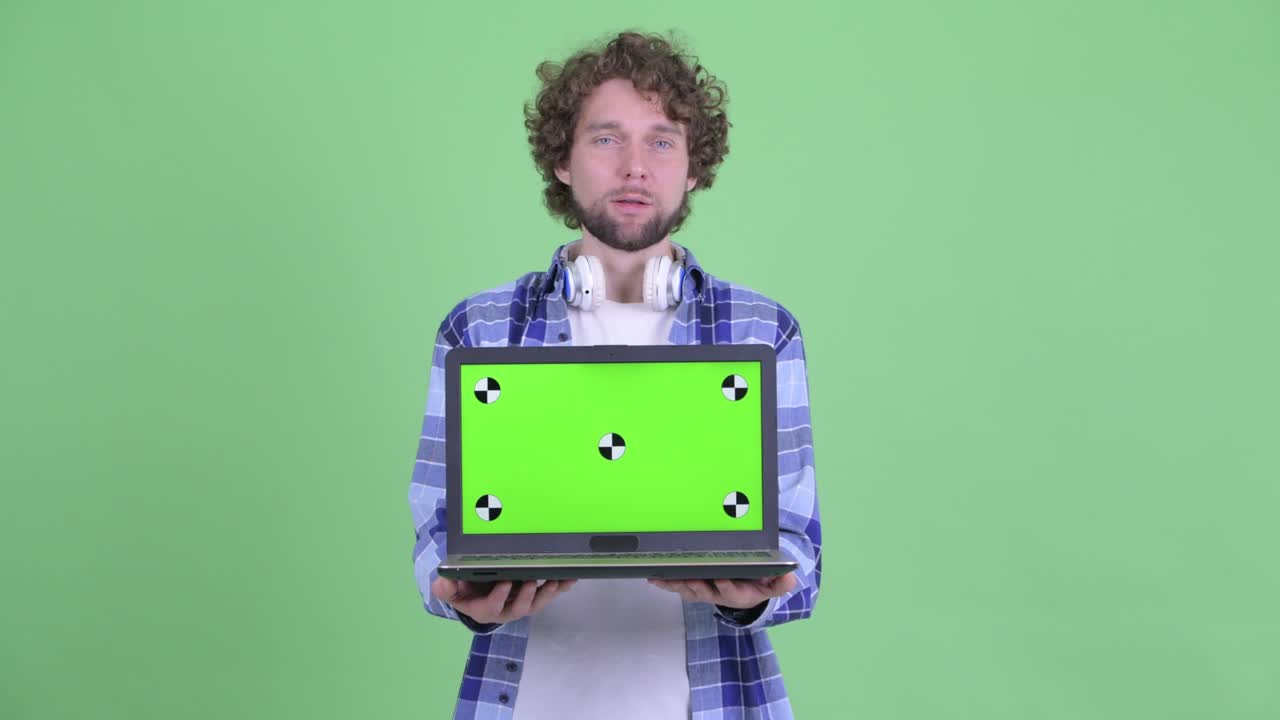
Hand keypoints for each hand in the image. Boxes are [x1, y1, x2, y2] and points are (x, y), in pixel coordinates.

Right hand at [431, 577, 576, 624]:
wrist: (476, 594)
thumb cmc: (464, 591)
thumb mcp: (451, 591)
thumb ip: (446, 588)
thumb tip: (442, 582)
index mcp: (484, 609)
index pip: (492, 607)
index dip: (499, 597)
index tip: (505, 582)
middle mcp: (505, 610)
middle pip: (518, 608)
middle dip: (527, 596)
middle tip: (532, 581)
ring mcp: (520, 604)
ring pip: (535, 604)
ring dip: (546, 593)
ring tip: (554, 581)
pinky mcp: (533, 597)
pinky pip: (548, 594)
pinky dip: (559, 587)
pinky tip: (569, 579)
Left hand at [647, 572, 796, 609]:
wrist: (746, 592)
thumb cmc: (758, 585)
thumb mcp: (773, 586)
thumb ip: (781, 582)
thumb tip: (790, 577)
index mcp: (737, 594)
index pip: (730, 590)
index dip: (725, 586)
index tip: (721, 578)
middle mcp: (717, 594)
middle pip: (704, 591)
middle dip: (695, 585)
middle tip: (688, 577)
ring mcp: (703, 591)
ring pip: (688, 589)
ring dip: (676, 584)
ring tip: (664, 576)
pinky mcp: (692, 587)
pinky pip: (677, 586)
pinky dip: (665, 582)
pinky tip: (654, 576)